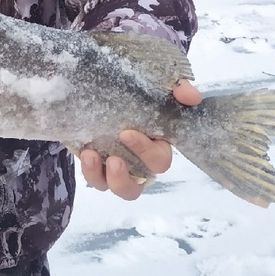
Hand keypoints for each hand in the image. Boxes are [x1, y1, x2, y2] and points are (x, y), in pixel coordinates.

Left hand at [79, 80, 201, 199]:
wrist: (104, 89)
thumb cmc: (139, 94)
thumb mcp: (159, 88)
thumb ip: (179, 90)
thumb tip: (190, 96)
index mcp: (156, 147)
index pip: (158, 161)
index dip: (146, 152)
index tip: (126, 133)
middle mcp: (138, 163)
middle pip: (136, 187)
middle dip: (123, 178)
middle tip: (113, 160)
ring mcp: (116, 167)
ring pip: (113, 188)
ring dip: (100, 177)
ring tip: (90, 156)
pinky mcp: (96, 165)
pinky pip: (93, 178)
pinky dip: (88, 170)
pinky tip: (84, 153)